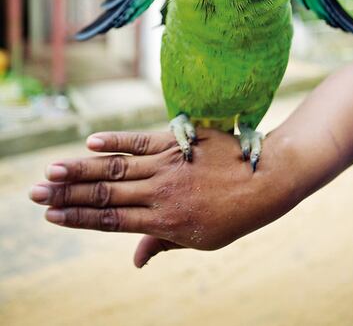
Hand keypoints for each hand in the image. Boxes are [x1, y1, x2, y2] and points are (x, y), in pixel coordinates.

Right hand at [29, 129, 298, 266]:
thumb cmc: (235, 214)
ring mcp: (168, 165)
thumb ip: (164, 243)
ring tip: (51, 170)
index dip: (77, 217)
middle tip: (34, 191)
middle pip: (105, 193)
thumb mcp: (202, 240)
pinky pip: (141, 141)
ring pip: (115, 168)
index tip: (50, 214)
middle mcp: (161, 193)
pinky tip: (91, 142)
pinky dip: (115, 141)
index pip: (111, 220)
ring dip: (80, 169)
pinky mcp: (177, 142)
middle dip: (67, 194)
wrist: (267, 178)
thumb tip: (136, 262)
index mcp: (165, 222)